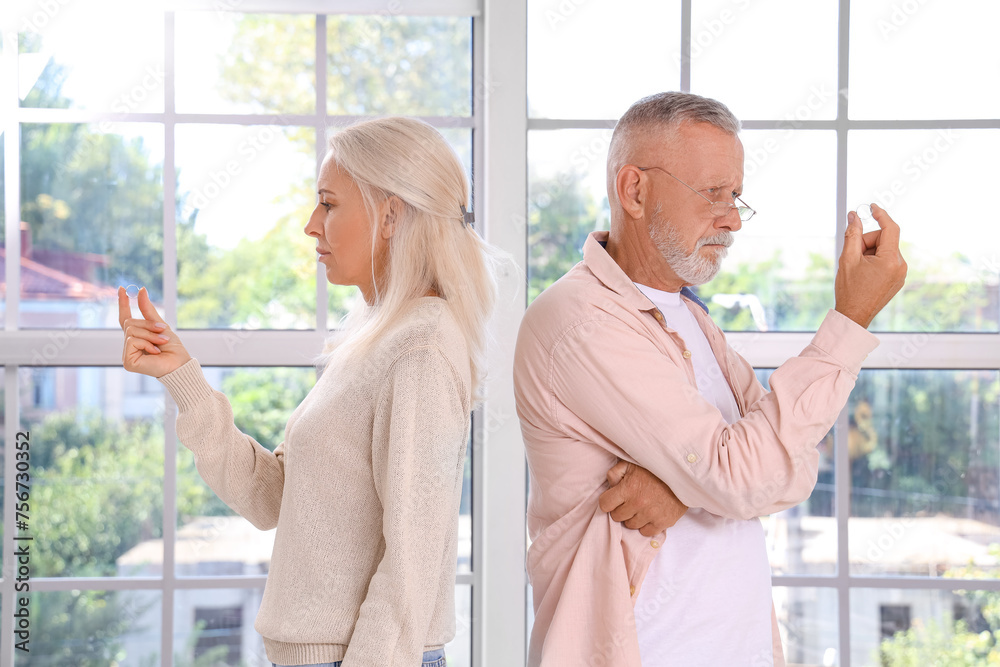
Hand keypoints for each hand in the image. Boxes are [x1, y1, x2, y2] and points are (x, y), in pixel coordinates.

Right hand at [118, 286, 191, 377]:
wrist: (180, 364)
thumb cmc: (173, 348)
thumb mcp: (160, 325)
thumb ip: (148, 310)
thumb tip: (141, 290)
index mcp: (137, 336)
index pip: (125, 318)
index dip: (123, 303)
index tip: (122, 289)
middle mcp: (130, 344)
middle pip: (130, 323)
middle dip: (148, 325)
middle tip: (163, 332)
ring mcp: (127, 353)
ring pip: (132, 331)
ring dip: (150, 335)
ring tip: (161, 343)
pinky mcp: (127, 361)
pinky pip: (132, 341)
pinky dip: (146, 344)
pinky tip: (155, 352)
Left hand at [598, 461, 687, 535]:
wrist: (683, 474)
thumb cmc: (655, 468)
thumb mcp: (632, 463)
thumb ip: (616, 473)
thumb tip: (610, 486)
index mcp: (628, 488)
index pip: (605, 504)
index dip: (608, 501)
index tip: (614, 498)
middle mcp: (638, 504)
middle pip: (617, 516)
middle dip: (620, 509)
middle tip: (629, 501)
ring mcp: (651, 515)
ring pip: (630, 525)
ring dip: (633, 517)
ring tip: (641, 507)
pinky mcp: (663, 522)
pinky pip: (646, 532)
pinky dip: (646, 525)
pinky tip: (650, 514)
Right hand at [835, 203, 906, 327]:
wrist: (854, 316)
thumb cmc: (850, 290)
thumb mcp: (848, 259)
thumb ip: (852, 234)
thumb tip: (854, 217)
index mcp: (891, 260)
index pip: (890, 229)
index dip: (880, 215)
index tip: (872, 207)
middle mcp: (900, 266)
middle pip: (884, 240)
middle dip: (867, 243)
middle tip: (852, 255)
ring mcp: (900, 274)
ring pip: (884, 251)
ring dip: (869, 253)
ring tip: (857, 268)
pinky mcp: (897, 279)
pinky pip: (886, 261)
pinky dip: (874, 261)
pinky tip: (863, 274)